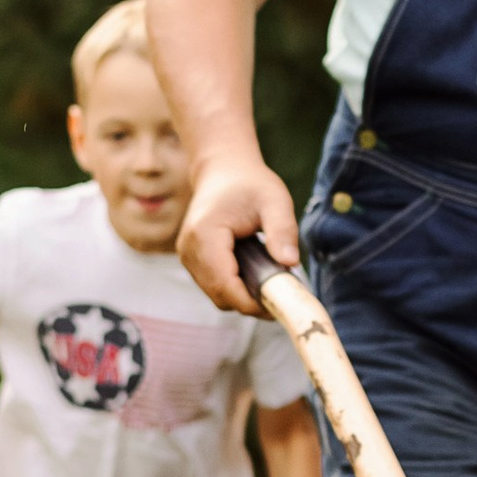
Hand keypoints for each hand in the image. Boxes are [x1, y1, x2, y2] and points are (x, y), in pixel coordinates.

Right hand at [179, 147, 300, 314]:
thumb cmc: (251, 183)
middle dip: (250, 303)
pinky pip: (213, 286)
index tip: (279, 306)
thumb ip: (282, 231)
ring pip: (216, 294)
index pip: (224, 285)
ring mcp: (187, 256)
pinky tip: (255, 276)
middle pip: (219, 295)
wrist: (224, 170)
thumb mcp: (275, 201)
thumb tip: (289, 263)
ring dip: (242, 297)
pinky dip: (234, 288)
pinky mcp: (192, 259)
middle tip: (281, 298)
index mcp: (205, 234)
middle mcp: (189, 249)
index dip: (250, 303)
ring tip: (271, 285)